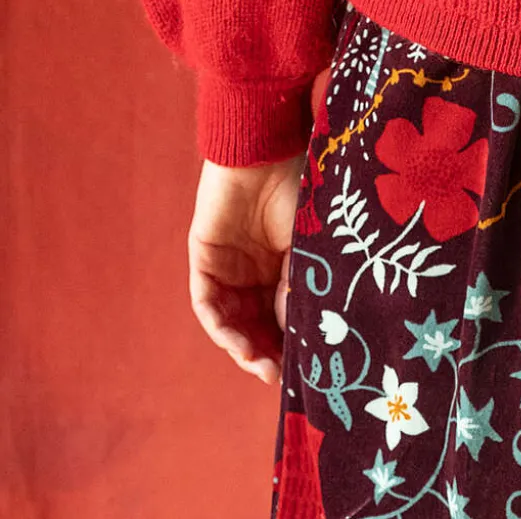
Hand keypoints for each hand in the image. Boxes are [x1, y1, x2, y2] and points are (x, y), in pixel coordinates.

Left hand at [188, 151, 307, 385]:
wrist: (268, 149)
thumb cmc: (300, 189)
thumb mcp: (309, 247)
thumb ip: (298, 290)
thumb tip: (296, 339)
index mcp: (284, 264)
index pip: (284, 314)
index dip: (291, 343)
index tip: (303, 371)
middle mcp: (256, 270)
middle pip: (257, 324)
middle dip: (265, 354)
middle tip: (278, 377)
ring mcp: (229, 266)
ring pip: (232, 321)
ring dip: (244, 348)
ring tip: (259, 365)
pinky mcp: (204, 259)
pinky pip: (208, 304)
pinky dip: (221, 327)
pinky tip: (238, 343)